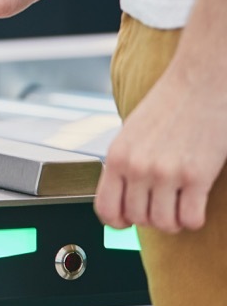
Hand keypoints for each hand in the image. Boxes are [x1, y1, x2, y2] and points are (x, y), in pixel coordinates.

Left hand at [95, 63, 226, 232]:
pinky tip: (196, 203)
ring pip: (164, 224)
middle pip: (138, 219)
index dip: (118, 222)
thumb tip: (122, 196)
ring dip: (173, 222)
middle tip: (162, 205)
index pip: (106, 209)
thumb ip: (124, 164)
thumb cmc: (167, 105)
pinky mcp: (197, 175)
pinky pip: (191, 219)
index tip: (129, 221)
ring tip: (179, 206)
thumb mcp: (131, 134)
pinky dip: (193, 219)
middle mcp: (137, 167)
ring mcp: (166, 173)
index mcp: (116, 157)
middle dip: (151, 219)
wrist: (199, 81)